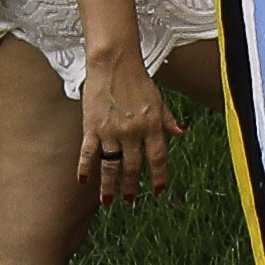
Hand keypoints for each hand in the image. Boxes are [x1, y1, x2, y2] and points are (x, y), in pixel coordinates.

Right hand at [77, 63, 175, 201]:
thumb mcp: (158, 99)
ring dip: (109, 185)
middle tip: (130, 200)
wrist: (114, 63)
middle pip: (133, 166)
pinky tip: (83, 181)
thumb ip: (167, 118)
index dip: (159, 176)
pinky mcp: (92, 127)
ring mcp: (112, 131)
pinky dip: (85, 168)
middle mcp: (133, 131)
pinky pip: (88, 152)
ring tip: (108, 201)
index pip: (158, 158)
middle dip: (131, 186)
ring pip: (111, 165)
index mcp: (152, 125)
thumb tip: (181, 132)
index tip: (158, 191)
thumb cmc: (137, 79)